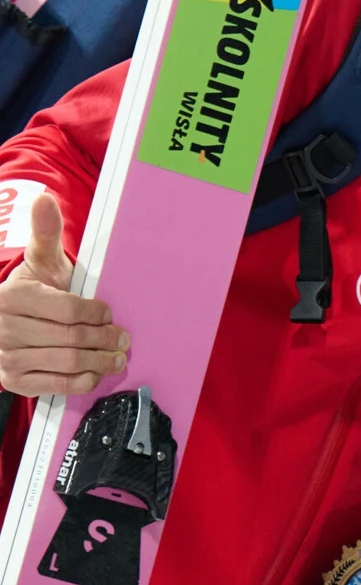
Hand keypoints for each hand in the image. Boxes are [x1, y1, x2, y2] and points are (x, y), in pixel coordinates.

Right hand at [0, 194, 126, 396]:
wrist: (6, 320)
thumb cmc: (33, 290)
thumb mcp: (40, 261)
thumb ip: (46, 233)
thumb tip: (44, 199)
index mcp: (15, 297)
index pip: (69, 309)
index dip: (97, 314)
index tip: (109, 314)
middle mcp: (7, 328)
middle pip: (73, 337)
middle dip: (106, 339)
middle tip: (124, 339)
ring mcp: (9, 357)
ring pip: (68, 362)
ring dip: (100, 361)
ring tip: (117, 356)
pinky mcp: (15, 380)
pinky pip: (56, 385)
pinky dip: (82, 381)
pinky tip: (94, 372)